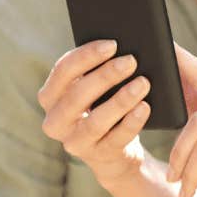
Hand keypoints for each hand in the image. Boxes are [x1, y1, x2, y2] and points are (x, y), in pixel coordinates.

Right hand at [39, 40, 153, 187]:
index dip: (86, 55)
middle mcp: (55, 121)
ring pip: (95, 121)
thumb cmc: (106, 105)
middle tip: (131, 60)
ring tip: (143, 83)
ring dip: (121, 100)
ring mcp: (74, 142)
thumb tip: (126, 40)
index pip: (63, 71)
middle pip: (77, 95)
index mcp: (51, 96)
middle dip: (105, 76)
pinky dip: (131, 122)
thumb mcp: (98, 87)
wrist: (117, 150)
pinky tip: (145, 107)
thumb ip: (101, 67)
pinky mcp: (97, 156)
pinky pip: (115, 139)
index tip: (113, 43)